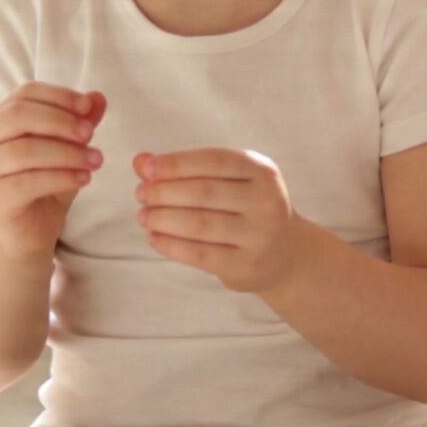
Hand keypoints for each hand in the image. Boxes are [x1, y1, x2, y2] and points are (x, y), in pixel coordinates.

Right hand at [0, 83, 104, 257]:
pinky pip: (28, 182)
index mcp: (3, 119)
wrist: (28, 232)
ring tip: (96, 160)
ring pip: (24, 151)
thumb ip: (81, 123)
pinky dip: (61, 177)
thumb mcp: (69, 149)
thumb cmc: (47, 183)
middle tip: (90, 133)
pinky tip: (85, 179)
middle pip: (18, 115)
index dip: (58, 95)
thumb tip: (98, 97)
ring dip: (66, 153)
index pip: (25, 93)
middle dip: (59, 120)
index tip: (88, 107)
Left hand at [134, 147, 302, 293]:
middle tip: (141, 195)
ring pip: (198, 224)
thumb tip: (141, 161)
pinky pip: (200, 254)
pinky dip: (171, 245)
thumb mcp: (225, 182)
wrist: (286, 254)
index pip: (213, 160)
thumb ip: (185, 169)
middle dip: (163, 192)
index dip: (177, 163)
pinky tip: (154, 237)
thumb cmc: (245, 209)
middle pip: (203, 193)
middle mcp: (266, 201)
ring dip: (162, 219)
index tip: (148, 169)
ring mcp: (260, 236)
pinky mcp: (247, 265)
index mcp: (262, 171)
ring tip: (143, 216)